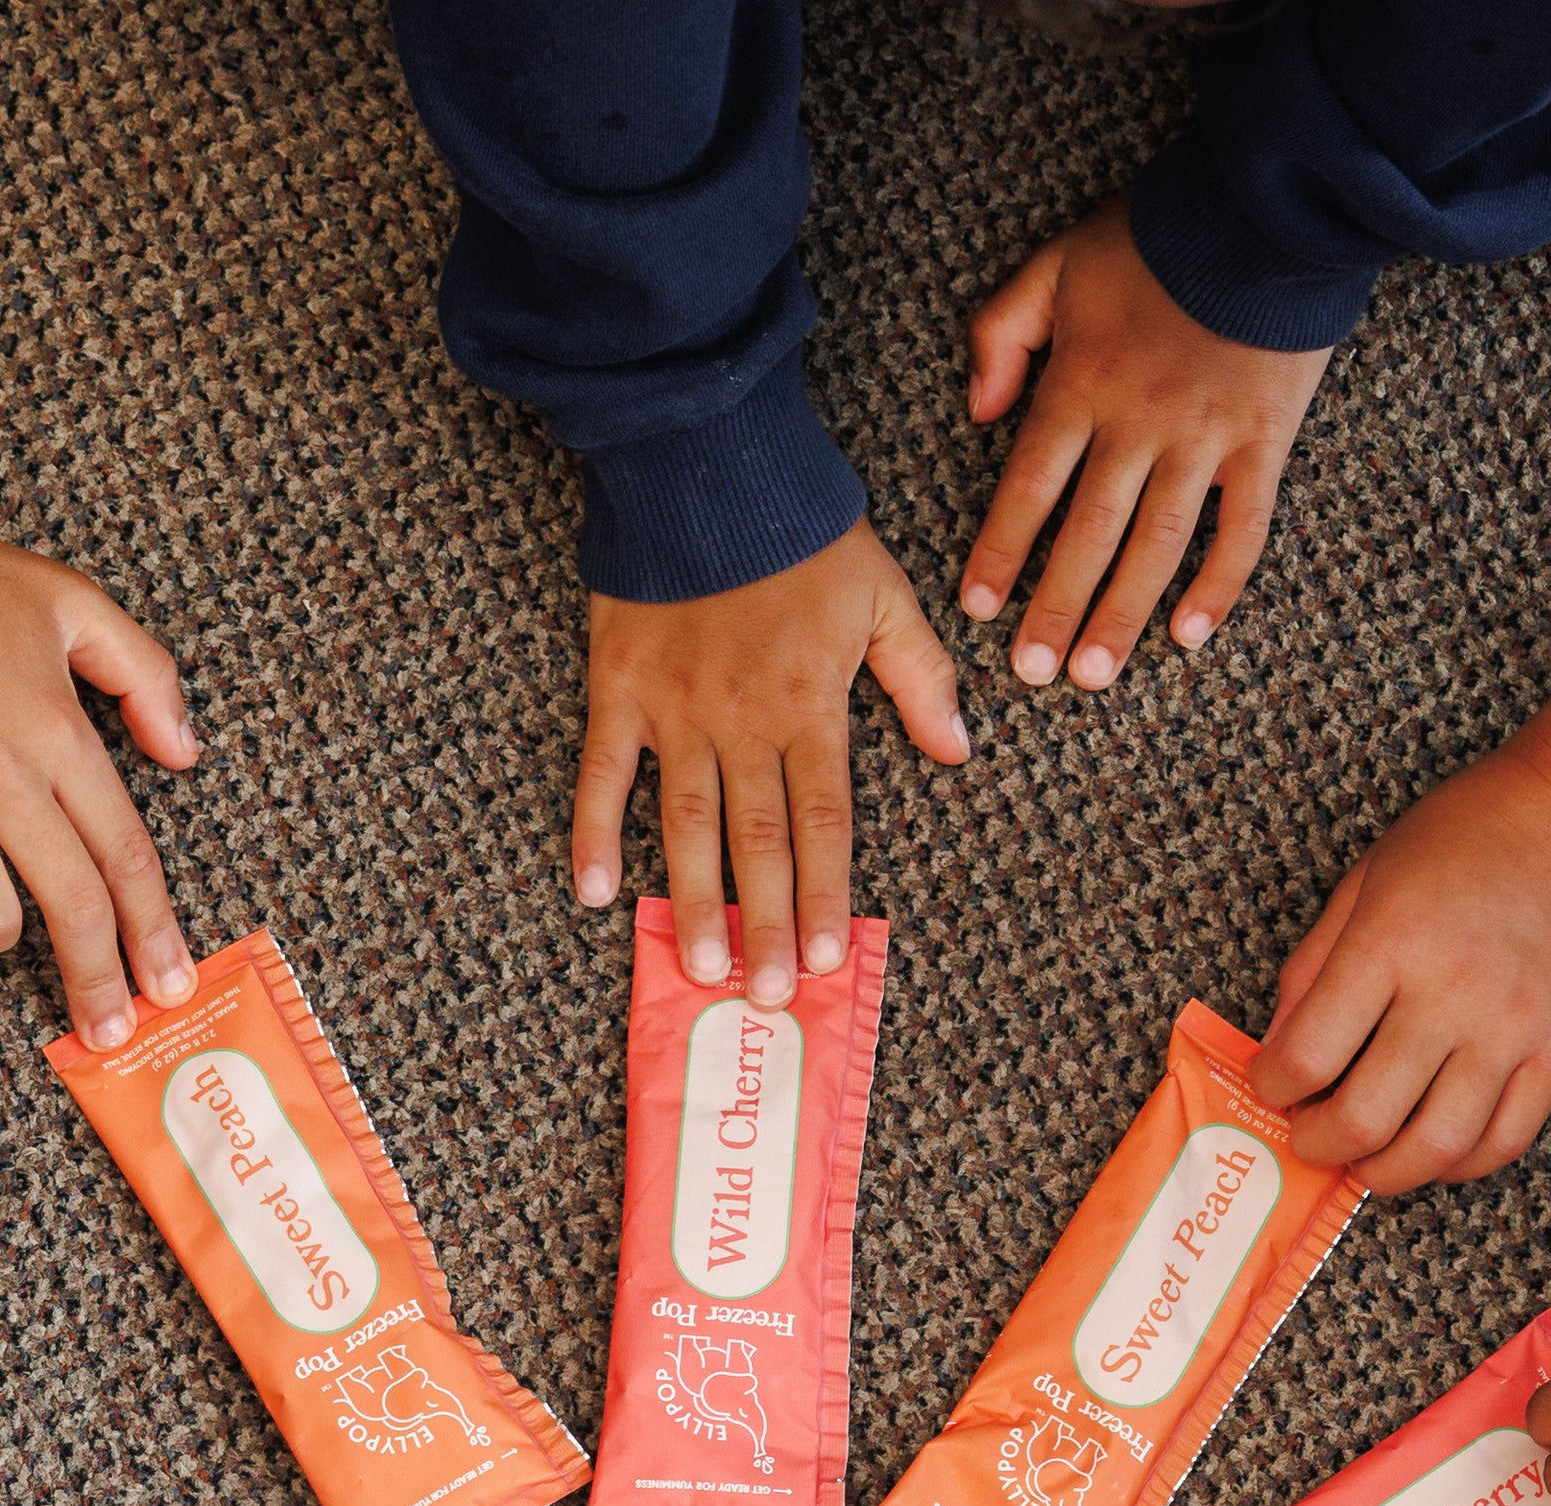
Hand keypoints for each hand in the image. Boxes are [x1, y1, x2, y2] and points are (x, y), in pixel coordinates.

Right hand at [578, 525, 973, 1004]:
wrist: (710, 464)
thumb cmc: (803, 530)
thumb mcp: (885, 596)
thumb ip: (920, 678)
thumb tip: (958, 750)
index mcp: (812, 707)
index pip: (824, 824)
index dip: (826, 896)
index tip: (828, 961)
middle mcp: (744, 722)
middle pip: (758, 843)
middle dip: (765, 924)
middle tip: (767, 996)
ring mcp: (677, 710)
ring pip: (688, 824)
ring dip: (693, 901)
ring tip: (699, 969)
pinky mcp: (621, 688)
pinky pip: (603, 771)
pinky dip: (594, 830)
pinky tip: (593, 891)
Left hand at [959, 201, 1329, 685]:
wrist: (1263, 211)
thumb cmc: (1153, 237)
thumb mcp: (1056, 263)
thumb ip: (1003, 332)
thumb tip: (979, 413)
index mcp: (1083, 383)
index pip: (1029, 486)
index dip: (1002, 551)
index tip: (980, 608)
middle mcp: (1139, 424)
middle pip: (1088, 532)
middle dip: (1056, 608)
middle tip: (1033, 674)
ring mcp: (1205, 438)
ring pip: (1157, 544)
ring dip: (1123, 614)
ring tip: (1095, 675)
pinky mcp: (1264, 442)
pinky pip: (1242, 528)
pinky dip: (1218, 584)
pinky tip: (1190, 635)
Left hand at [1264, 695, 1550, 1190]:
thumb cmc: (1471, 829)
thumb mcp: (1367, 874)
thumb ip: (1315, 963)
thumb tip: (1280, 1044)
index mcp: (1390, 942)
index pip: (1307, 1056)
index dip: (1273, 1087)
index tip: (1273, 1084)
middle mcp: (1451, 994)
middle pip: (1365, 1119)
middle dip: (1319, 1144)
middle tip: (1310, 1133)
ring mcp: (1513, 1029)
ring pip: (1437, 1148)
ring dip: (1385, 1173)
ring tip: (1366, 1158)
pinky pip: (1506, 1140)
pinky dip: (1459, 1164)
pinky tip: (1433, 1149)